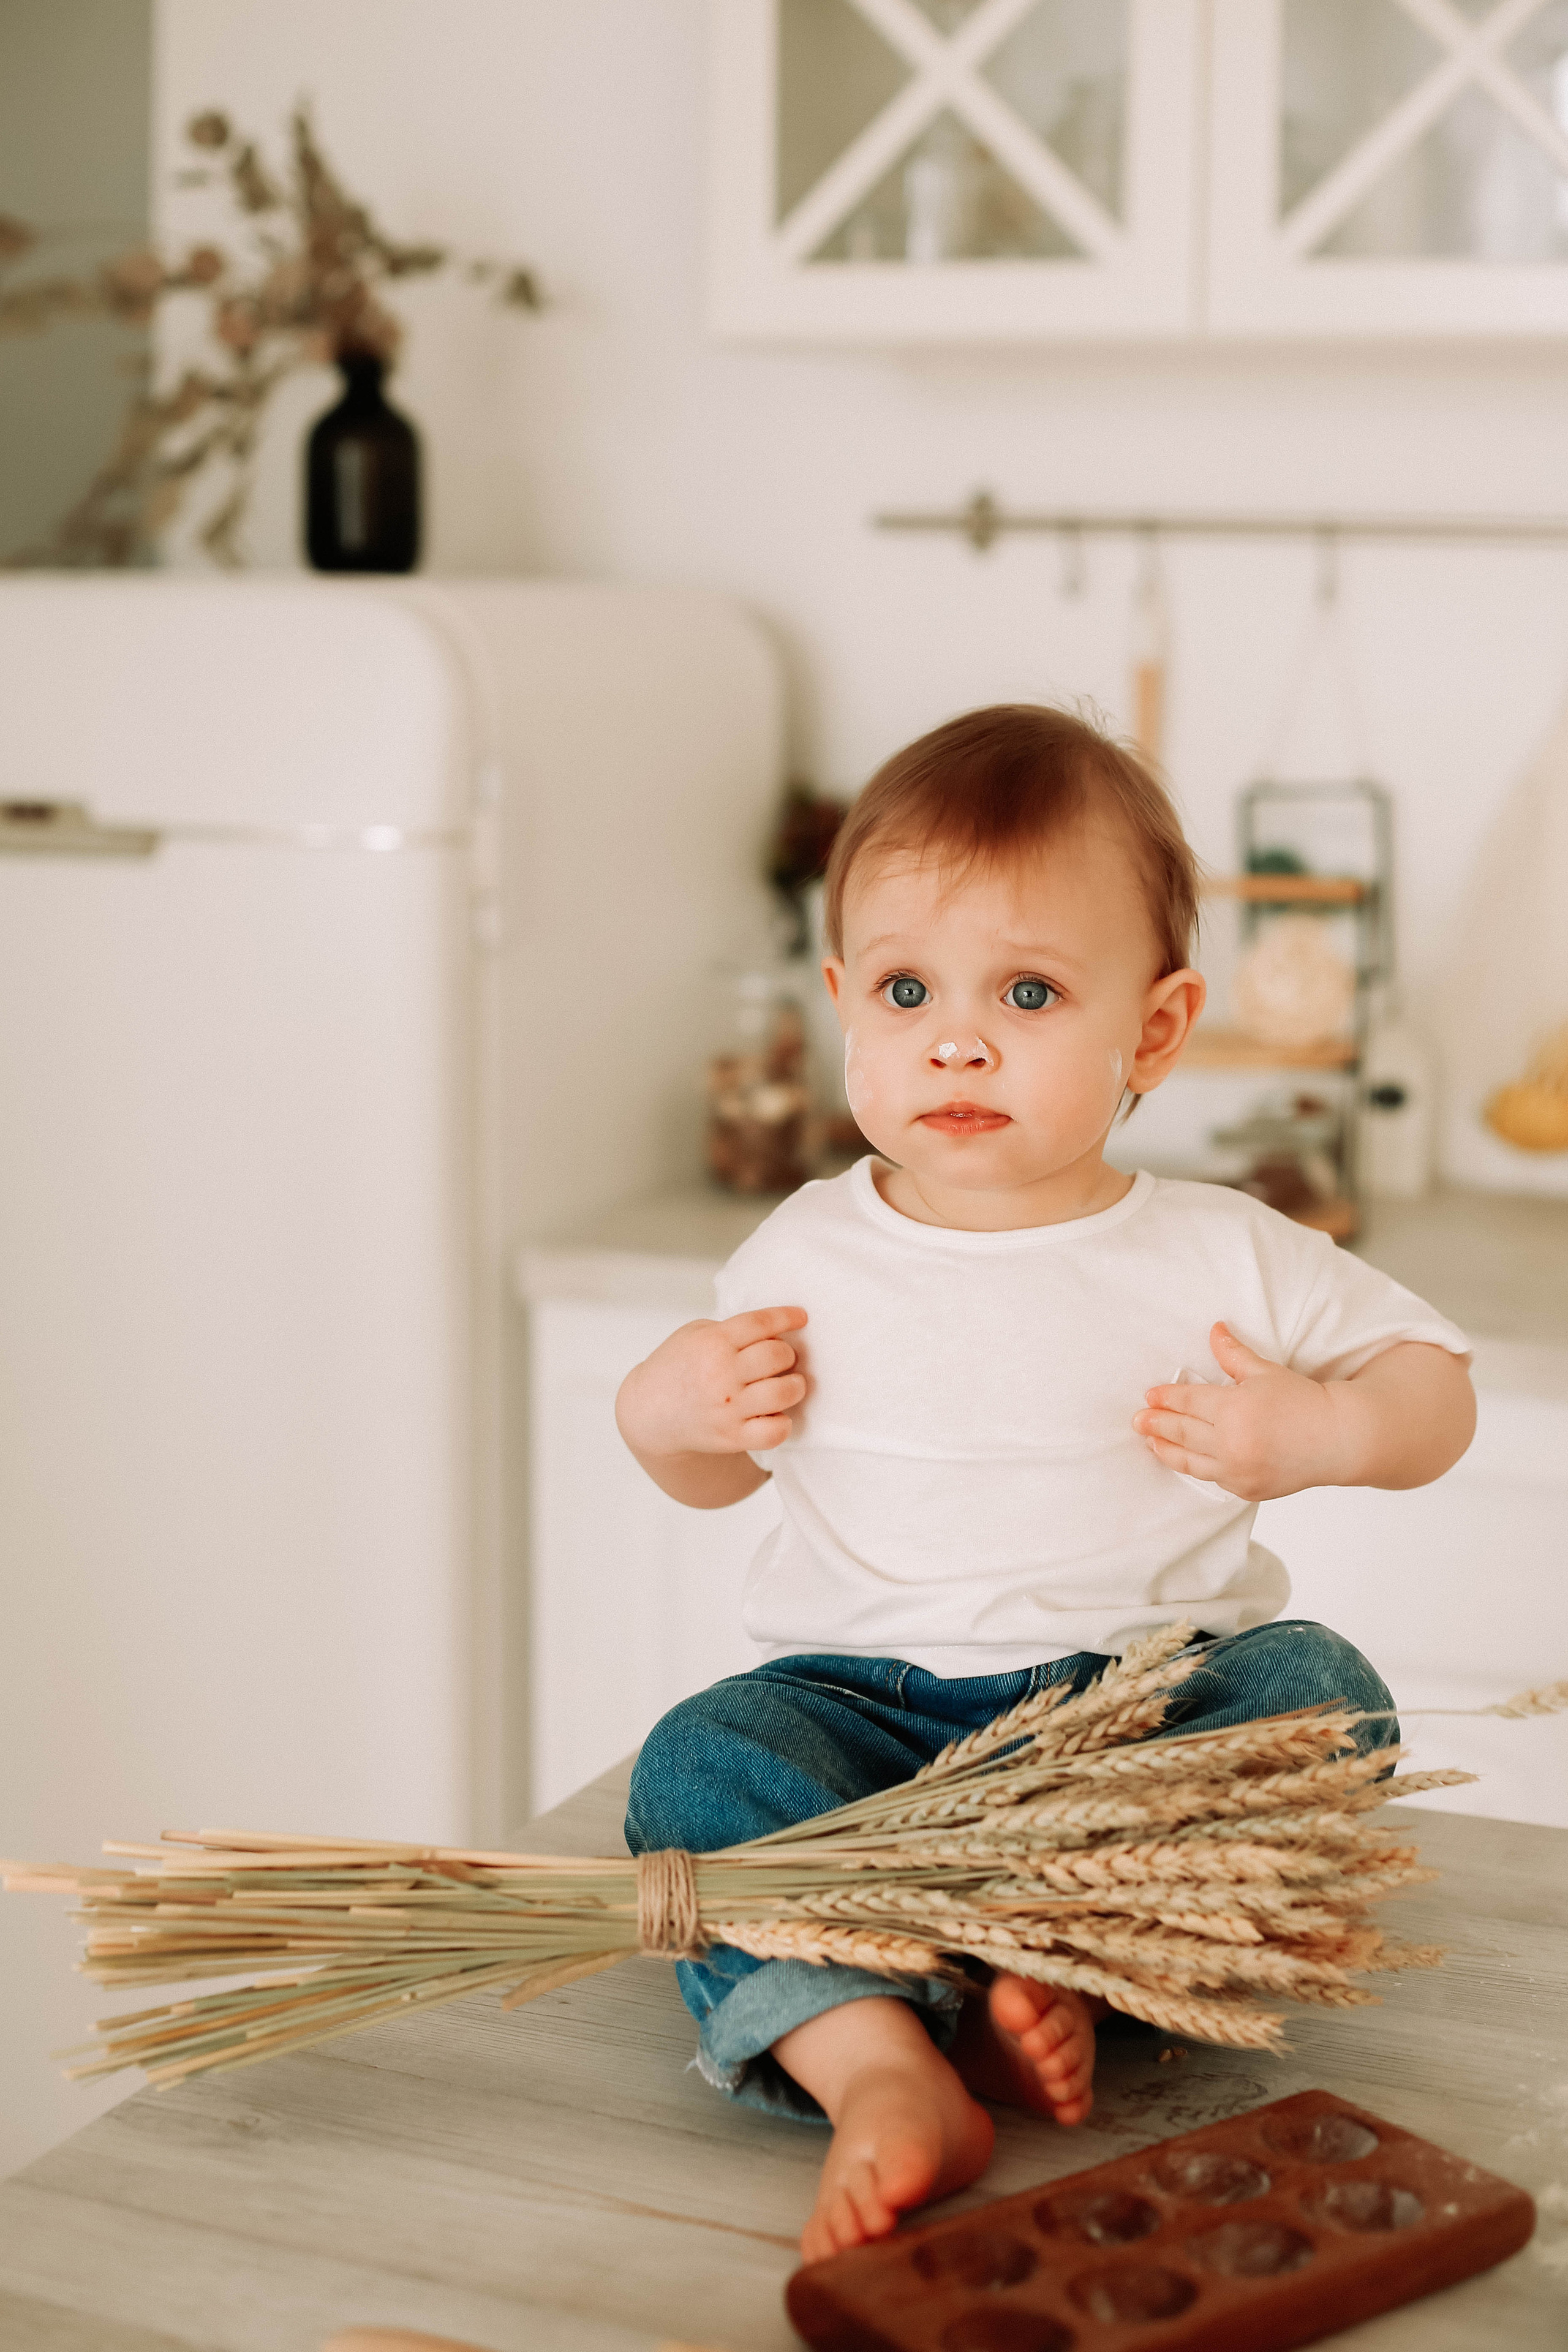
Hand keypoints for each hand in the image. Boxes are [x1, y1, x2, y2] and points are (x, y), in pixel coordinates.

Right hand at [615, 1304, 807, 1463]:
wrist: (649, 1413)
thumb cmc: (677, 1367)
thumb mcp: (695, 1334)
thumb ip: (731, 1329)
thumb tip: (776, 1331)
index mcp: (713, 1342)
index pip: (761, 1323)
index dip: (787, 1317)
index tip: (801, 1317)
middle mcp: (721, 1374)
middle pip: (778, 1356)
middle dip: (789, 1355)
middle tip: (783, 1360)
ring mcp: (727, 1408)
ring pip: (784, 1392)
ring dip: (794, 1386)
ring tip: (787, 1385)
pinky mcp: (732, 1437)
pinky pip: (775, 1431)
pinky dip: (783, 1423)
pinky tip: (775, 1414)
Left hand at [1133, 1321, 1354, 1501]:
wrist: (1337, 1439)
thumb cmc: (1304, 1402)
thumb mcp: (1265, 1372)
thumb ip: (1233, 1354)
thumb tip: (1214, 1330)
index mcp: (1234, 1410)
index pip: (1188, 1402)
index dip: (1167, 1398)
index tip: (1149, 1396)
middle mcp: (1232, 1443)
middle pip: (1183, 1432)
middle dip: (1157, 1425)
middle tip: (1137, 1420)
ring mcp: (1239, 1470)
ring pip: (1191, 1461)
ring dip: (1167, 1451)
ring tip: (1151, 1443)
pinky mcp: (1246, 1489)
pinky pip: (1213, 1478)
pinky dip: (1197, 1467)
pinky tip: (1186, 1459)